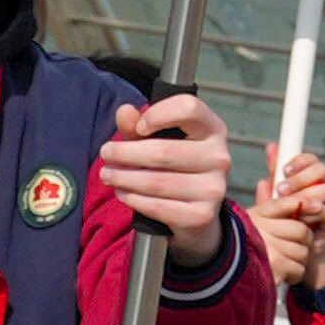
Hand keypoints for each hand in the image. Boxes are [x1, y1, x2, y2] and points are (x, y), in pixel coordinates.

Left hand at [100, 94, 230, 268]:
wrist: (196, 212)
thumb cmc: (176, 165)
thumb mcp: (159, 139)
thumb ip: (139, 125)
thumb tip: (124, 112)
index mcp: (213, 129)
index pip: (189, 108)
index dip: (159, 114)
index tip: (139, 127)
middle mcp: (219, 157)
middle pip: (163, 151)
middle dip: (126, 153)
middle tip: (105, 154)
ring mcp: (213, 189)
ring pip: (157, 182)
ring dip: (125, 178)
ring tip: (108, 175)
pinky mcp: (202, 216)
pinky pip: (159, 207)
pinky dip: (135, 200)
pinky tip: (123, 193)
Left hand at [260, 145, 324, 301]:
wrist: (296, 251)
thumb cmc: (284, 221)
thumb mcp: (276, 197)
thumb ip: (274, 175)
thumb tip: (270, 147)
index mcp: (313, 178)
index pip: (312, 160)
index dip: (300, 161)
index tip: (284, 170)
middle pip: (322, 170)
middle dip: (301, 178)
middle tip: (282, 190)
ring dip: (307, 197)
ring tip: (291, 207)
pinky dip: (314, 214)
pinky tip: (301, 220)